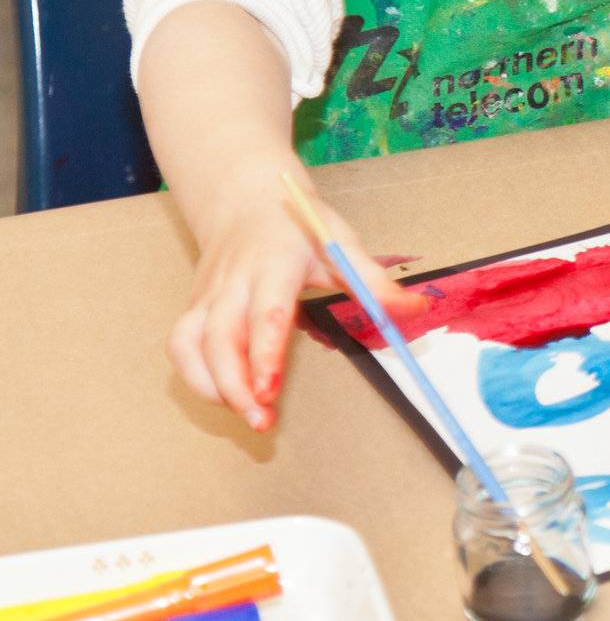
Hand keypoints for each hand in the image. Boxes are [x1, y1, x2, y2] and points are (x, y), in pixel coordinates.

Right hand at [167, 172, 422, 430]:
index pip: (265, 313)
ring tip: (247, 414)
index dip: (265, 354)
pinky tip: (226, 395)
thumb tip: (416, 309)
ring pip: (191, 347)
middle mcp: (233, 282)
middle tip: (262, 419)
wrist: (245, 200)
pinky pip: (181, 348)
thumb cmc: (298, 225)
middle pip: (220, 338)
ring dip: (214, 387)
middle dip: (236, 385)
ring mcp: (207, 296)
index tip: (270, 390)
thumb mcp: (340, 242)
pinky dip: (196, 377)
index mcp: (272, 263)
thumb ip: (375, 281)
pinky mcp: (193, 309)